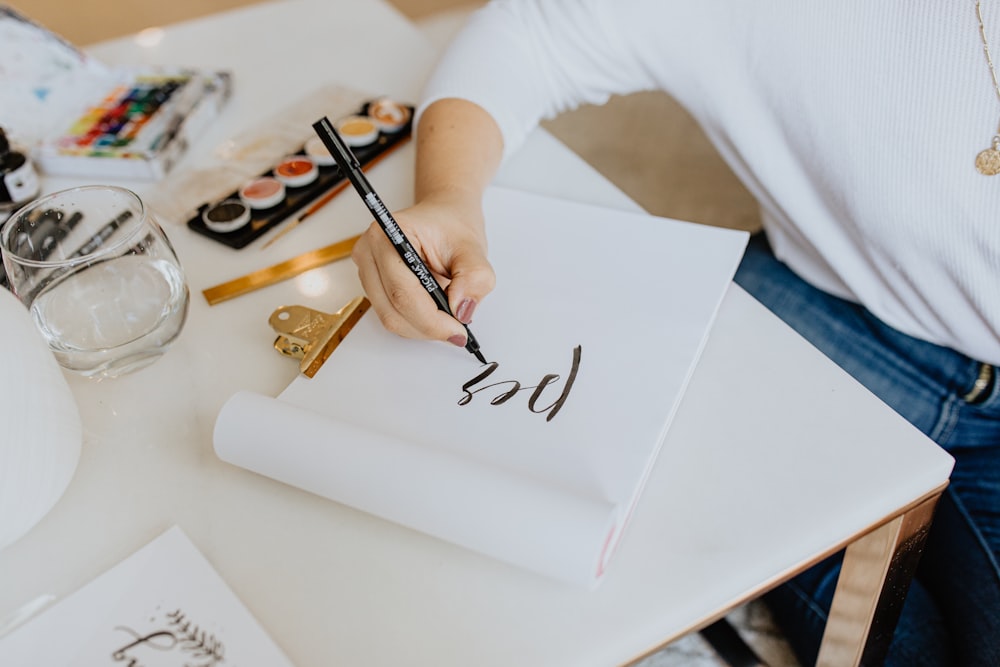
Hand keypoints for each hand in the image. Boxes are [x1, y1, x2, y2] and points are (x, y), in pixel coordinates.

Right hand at [352, 195, 495, 345]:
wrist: (444, 217)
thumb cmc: (452, 226)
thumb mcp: (474, 249)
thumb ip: (474, 278)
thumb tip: (460, 310)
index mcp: (390, 234)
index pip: (403, 291)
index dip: (431, 319)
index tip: (458, 331)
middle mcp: (369, 252)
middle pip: (393, 310)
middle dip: (428, 327)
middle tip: (457, 330)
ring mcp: (366, 270)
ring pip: (390, 318)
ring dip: (422, 326)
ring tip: (447, 314)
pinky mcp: (372, 285)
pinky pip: (391, 315)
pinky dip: (416, 322)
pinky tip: (435, 311)